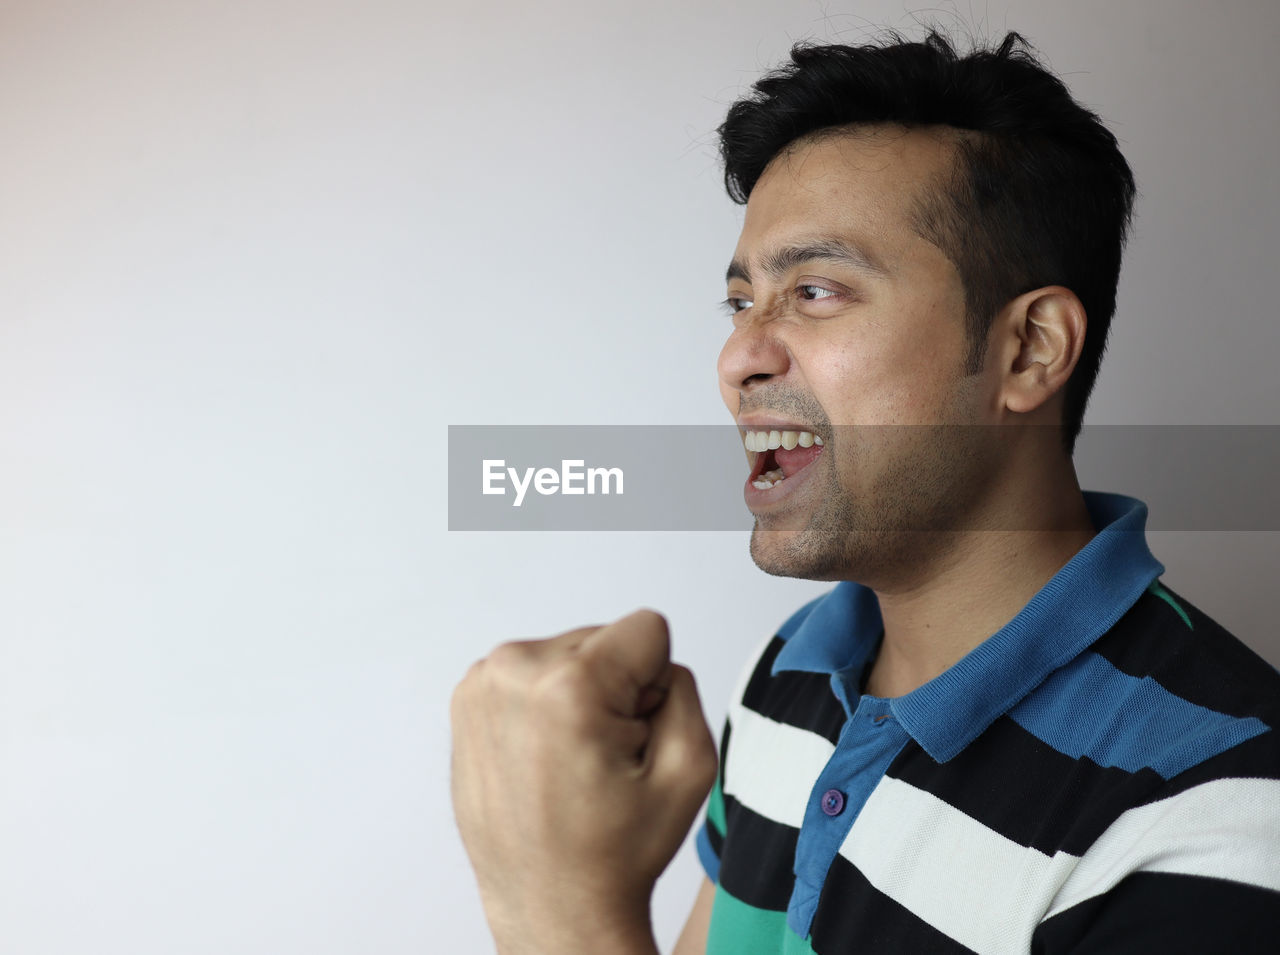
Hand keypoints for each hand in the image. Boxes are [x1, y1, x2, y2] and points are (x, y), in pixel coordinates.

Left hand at [450, 610, 716, 954]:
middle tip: (601, 761)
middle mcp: (513, 673)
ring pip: (568, 655)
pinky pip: (533, 675)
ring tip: (570, 763)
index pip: (647, 629)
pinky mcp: (467, 698)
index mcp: (567, 687)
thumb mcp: (691, 768)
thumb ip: (684, 686)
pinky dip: (546, 708)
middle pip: (604, 640)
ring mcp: (481, 685)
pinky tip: (545, 760)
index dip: (656, 686)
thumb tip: (651, 661)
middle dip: (614, 691)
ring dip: (579, 699)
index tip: (632, 739)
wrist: (549, 903)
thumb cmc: (612, 851)